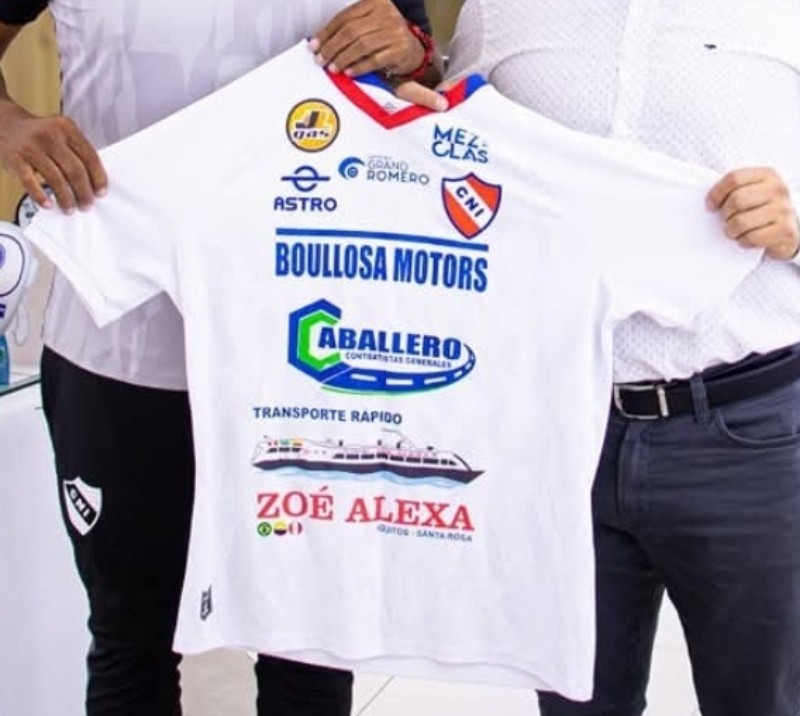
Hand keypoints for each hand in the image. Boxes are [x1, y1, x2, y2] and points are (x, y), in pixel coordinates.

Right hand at [0, 101, 106, 212]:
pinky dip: (41, 196)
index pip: (90, 157)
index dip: (98, 178)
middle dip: (84, 193)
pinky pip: (30, 182)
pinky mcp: (15, 158)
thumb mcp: (61, 134)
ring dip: (66, 198)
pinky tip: (48, 204)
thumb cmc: (39, 134)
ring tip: (70, 208)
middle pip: (75, 170)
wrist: (4, 124)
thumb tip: (95, 183)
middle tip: (86, 205)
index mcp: (66, 128)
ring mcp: (31, 147)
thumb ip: (77, 152)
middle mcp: (50, 135)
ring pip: (56, 179)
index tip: (100, 193)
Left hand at [310, 0, 425, 77]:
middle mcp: (386, 13)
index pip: (344, 17)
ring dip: (343, 58)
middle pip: (351, 31)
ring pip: (362, 45)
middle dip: (332, 47)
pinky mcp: (400, 50)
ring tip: (333, 68)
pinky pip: (375, 59)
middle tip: (321, 60)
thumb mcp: (368, 25)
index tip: (314, 45)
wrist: (412, 49)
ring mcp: (395, 31)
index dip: (326, 32)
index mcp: (374, 2)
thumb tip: (319, 44)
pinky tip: (349, 72)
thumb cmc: (384, 38)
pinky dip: (359, 67)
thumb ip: (347, 30)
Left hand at [707, 167, 799, 260]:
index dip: (716, 194)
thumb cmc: (760, 211)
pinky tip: (747, 238)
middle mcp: (778, 189)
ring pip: (740, 222)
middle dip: (725, 215)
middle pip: (736, 201)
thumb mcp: (750, 193)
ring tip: (735, 231)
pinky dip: (743, 241)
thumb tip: (708, 203)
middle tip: (726, 221)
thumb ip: (732, 190)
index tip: (710, 206)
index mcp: (767, 175)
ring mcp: (783, 210)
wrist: (786, 231)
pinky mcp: (785, 231)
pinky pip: (751, 238)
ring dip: (732, 231)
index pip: (734, 178)